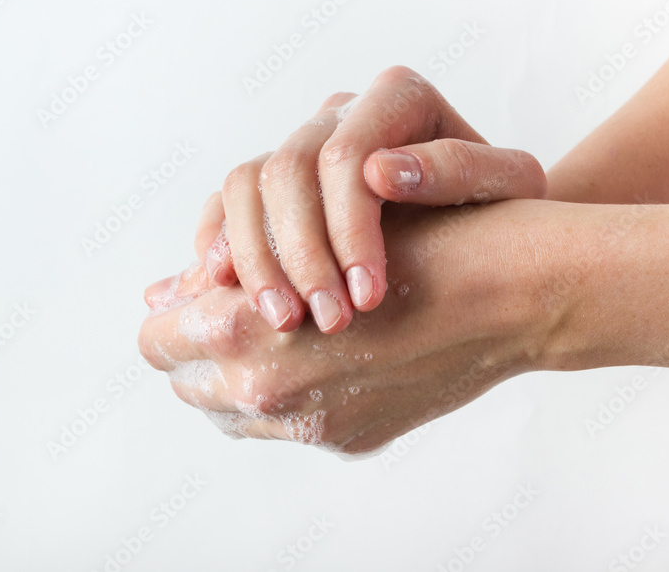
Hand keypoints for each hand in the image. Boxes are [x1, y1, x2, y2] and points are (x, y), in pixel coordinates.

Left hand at [139, 199, 556, 454]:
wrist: (510, 292)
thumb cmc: (419, 240)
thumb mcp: (314, 230)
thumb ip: (228, 269)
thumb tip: (160, 292)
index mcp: (244, 332)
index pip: (158, 334)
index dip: (177, 307)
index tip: (204, 285)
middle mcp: (268, 391)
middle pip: (183, 378)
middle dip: (197, 340)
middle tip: (235, 303)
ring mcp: (312, 426)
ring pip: (226, 408)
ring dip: (234, 369)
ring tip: (274, 327)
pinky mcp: (350, 439)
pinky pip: (278, 425)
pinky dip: (280, 390)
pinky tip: (312, 351)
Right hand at [191, 66, 546, 333]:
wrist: (488, 218)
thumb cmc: (506, 204)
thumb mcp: (509, 187)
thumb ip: (457, 169)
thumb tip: (382, 171)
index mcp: (398, 98)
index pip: (346, 155)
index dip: (348, 228)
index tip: (368, 298)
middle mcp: (342, 112)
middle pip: (287, 170)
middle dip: (301, 253)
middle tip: (326, 321)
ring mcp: (303, 141)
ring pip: (246, 185)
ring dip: (257, 258)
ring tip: (283, 322)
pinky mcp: (277, 180)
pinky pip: (229, 201)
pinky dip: (223, 244)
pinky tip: (231, 291)